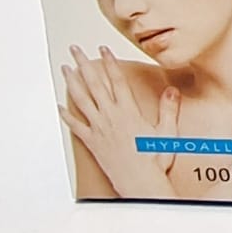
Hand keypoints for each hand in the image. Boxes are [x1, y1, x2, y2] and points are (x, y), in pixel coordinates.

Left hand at [59, 45, 180, 197]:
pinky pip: (76, 126)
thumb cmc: (154, 160)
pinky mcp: (92, 143)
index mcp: (128, 112)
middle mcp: (111, 117)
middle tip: (75, 50)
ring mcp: (99, 130)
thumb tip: (172, 89)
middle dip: (84, 65)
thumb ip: (169, 109)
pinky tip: (60, 107)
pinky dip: (67, 116)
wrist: (139, 184)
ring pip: (82, 101)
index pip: (117, 81)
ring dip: (72, 83)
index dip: (109, 63)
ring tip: (65, 69)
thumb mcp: (167, 132)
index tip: (103, 48)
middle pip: (94, 85)